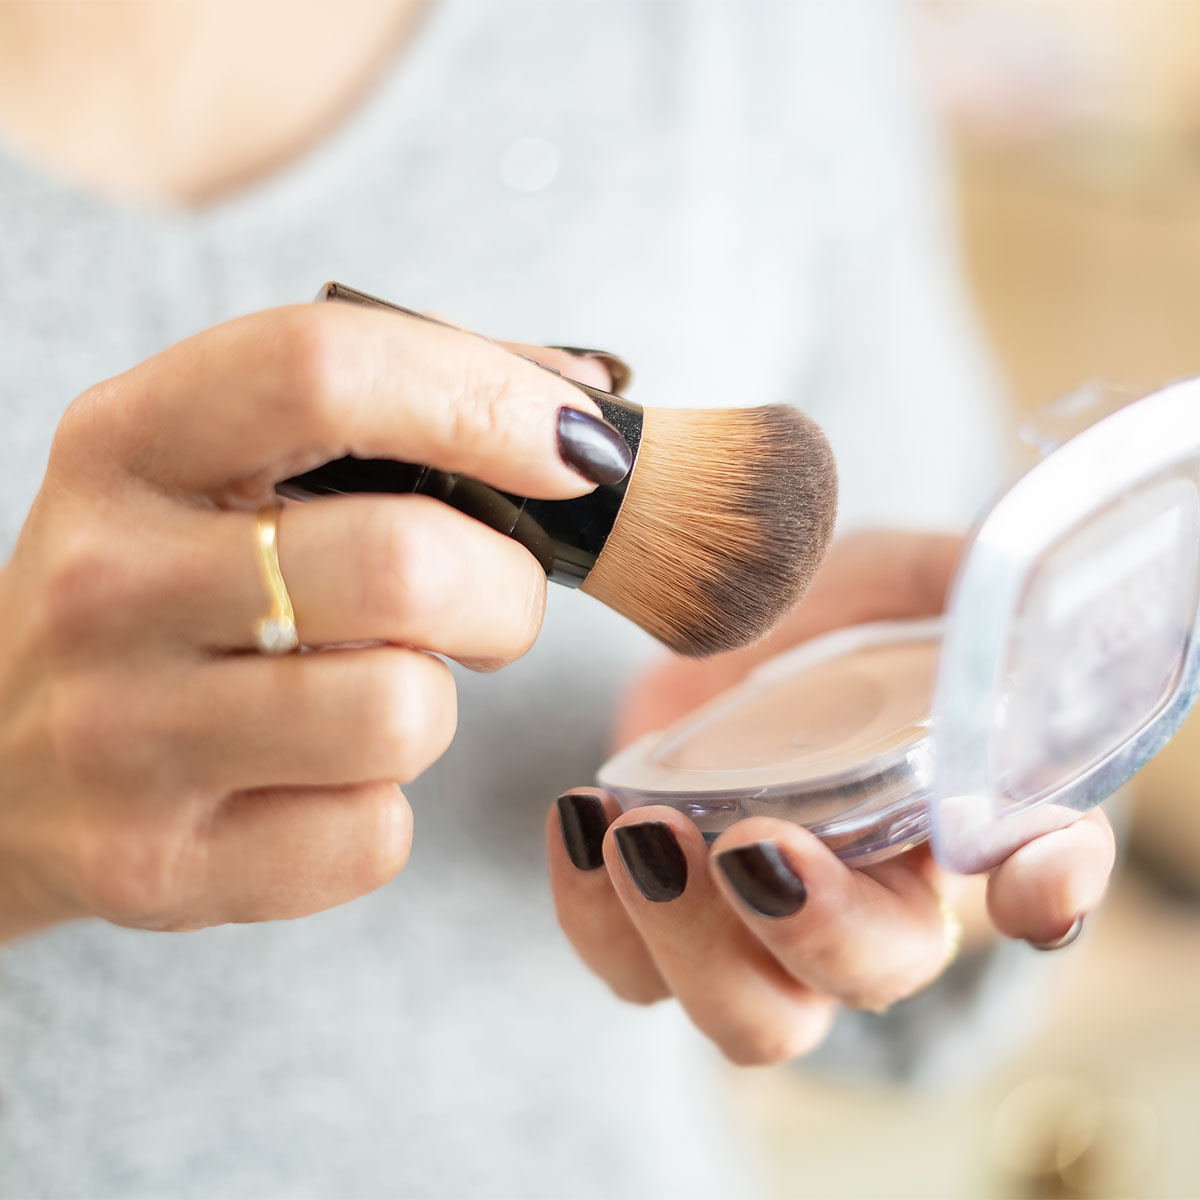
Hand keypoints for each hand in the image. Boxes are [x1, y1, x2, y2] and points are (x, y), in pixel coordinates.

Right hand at [0, 302, 623, 940]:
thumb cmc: (163, 589)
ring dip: (438, 702)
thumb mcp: (221, 464)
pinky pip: (372, 837)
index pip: (324, 369)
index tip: (577, 448)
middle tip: (489, 606)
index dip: (483, 396)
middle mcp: (105, 580)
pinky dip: (382, 808)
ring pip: (404, 713)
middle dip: (506, 592)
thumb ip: (397, 412)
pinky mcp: (156, 867)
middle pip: (404, 565)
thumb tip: (588, 405)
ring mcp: (119, 735)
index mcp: (130, 441)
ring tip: (382, 686)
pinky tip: (317, 781)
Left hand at [547, 532, 1115, 1064]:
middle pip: (870, 978)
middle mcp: (865, 899)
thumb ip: (942, 582)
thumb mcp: (882, 577)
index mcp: (946, 820)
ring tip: (640, 833)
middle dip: (816, 930)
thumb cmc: (814, 617)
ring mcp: (755, 929)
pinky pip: (628, 966)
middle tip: (756, 846)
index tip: (1022, 877)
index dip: (1048, 892)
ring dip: (690, 940)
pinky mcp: (657, 920)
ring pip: (748, 1017)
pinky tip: (580, 818)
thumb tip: (993, 575)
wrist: (700, 637)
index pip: (1041, 882)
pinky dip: (594, 910)